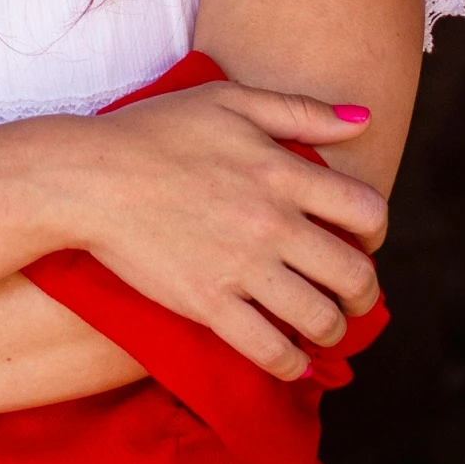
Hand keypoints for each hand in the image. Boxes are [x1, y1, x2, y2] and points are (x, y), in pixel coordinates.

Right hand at [67, 84, 387, 379]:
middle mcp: (270, 222)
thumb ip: (299, 110)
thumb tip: (364, 119)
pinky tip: (291, 356)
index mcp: (280, 170)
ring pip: (321, 320)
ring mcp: (240, 267)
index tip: (361, 237)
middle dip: (364, 291)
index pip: (367, 211)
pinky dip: (292, 363)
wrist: (88, 175)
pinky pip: (271, 352)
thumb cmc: (155, 130)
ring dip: (333, 329)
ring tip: (321, 323)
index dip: (376, 230)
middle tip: (350, 293)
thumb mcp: (227, 100)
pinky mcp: (208, 304)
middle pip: (355, 275)